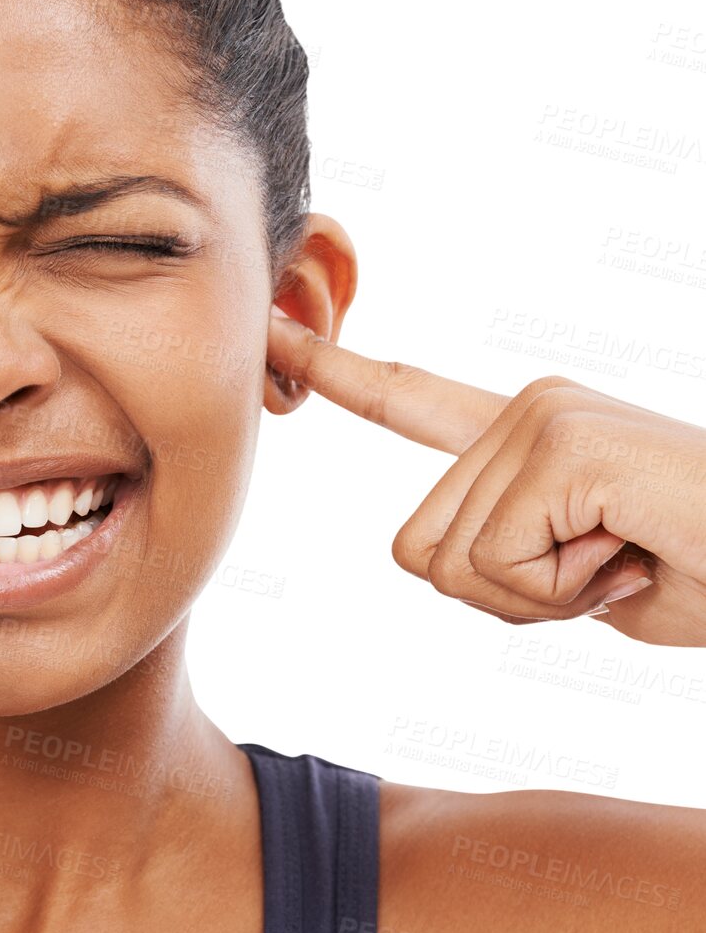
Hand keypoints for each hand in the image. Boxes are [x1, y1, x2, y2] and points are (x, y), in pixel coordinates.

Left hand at [267, 315, 705, 645]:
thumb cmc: (704, 574)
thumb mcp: (581, 578)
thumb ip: (505, 559)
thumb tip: (439, 560)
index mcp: (524, 432)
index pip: (408, 401)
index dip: (336, 375)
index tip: (270, 333)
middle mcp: (525, 406)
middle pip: (418, 551)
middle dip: (507, 597)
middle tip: (606, 569)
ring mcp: (544, 417)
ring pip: (452, 567)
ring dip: (542, 599)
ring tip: (625, 558)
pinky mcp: (566, 444)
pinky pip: (500, 566)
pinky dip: (566, 597)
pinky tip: (632, 556)